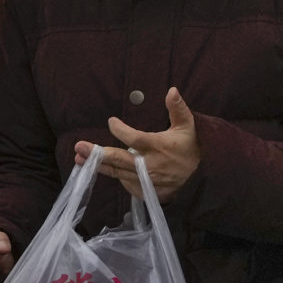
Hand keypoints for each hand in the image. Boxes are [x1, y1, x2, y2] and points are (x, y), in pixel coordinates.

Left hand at [76, 87, 200, 201]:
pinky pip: (126, 184)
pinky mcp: (148, 193)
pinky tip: (105, 168)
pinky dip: (117, 176)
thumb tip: (172, 89)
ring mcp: (148, 182)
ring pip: (118, 174)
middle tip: (79, 147)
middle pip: (119, 160)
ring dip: (99, 165)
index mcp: (159, 147)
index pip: (134, 139)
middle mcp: (151, 166)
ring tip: (80, 158)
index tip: (111, 122)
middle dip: (97, 153)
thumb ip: (177, 108)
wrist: (203, 178)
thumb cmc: (192, 148)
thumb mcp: (188, 125)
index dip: (120, 130)